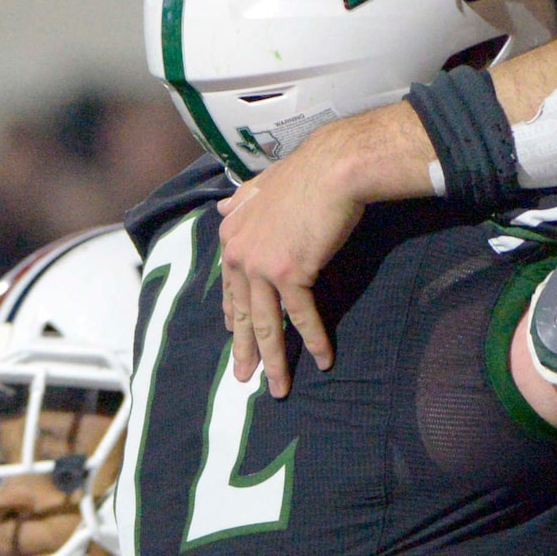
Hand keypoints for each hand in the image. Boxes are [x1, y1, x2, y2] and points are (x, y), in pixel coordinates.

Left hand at [216, 128, 370, 397]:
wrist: (333, 167)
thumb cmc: (306, 172)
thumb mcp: (262, 184)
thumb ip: (242, 199)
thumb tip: (223, 206)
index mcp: (231, 236)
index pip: (231, 287)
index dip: (236, 316)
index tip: (237, 337)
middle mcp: (239, 254)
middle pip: (245, 314)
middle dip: (245, 351)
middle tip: (245, 379)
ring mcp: (262, 266)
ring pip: (268, 325)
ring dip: (276, 360)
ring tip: (279, 388)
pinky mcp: (289, 274)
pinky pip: (303, 316)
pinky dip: (314, 340)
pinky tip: (323, 359)